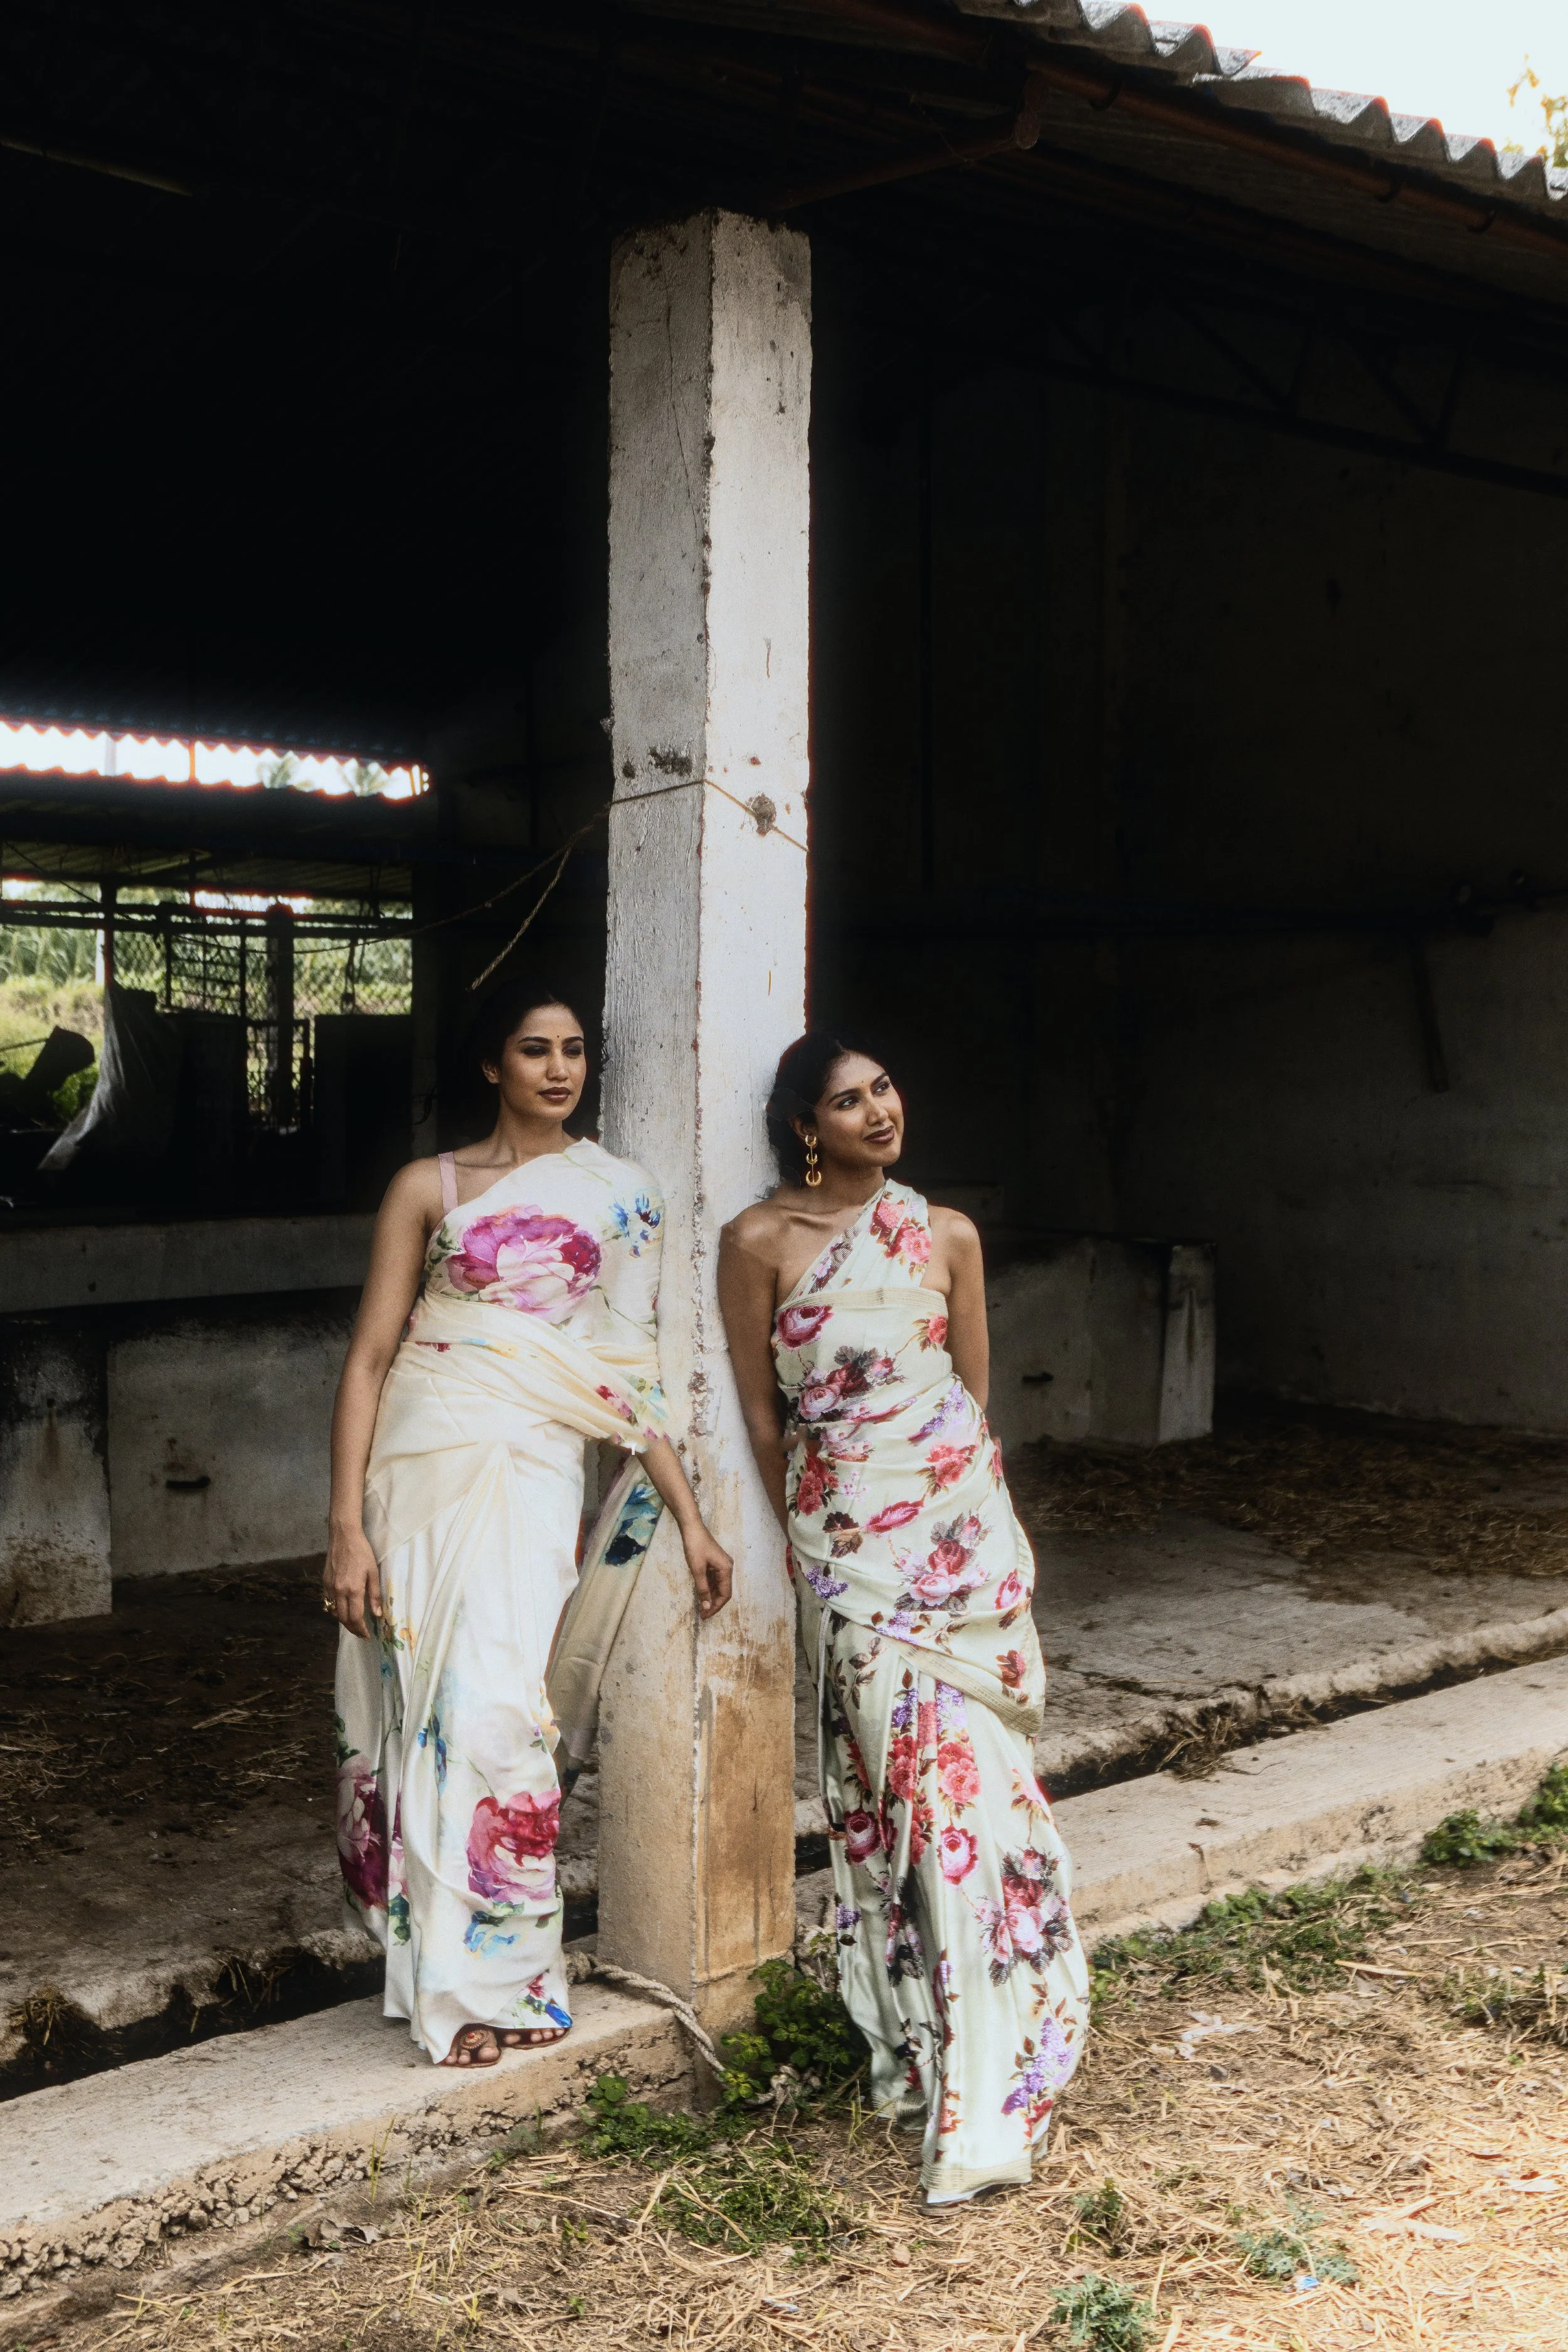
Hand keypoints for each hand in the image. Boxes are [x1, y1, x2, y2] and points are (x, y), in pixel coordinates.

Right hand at [325, 1521, 382, 1638]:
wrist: (343, 1537)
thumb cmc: (362, 1552)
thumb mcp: (373, 1572)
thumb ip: (374, 1595)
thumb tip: (377, 1614)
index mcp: (353, 1589)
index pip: (355, 1618)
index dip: (361, 1629)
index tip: (366, 1635)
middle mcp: (339, 1591)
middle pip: (343, 1619)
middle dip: (352, 1629)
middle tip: (360, 1633)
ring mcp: (330, 1587)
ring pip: (334, 1612)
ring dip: (343, 1621)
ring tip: (353, 1624)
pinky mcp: (325, 1582)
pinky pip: (328, 1602)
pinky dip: (335, 1610)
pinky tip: (342, 1610)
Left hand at [681, 1521, 733, 1619]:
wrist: (691, 1528)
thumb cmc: (695, 1547)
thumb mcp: (697, 1570)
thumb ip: (703, 1589)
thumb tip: (706, 1606)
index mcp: (726, 1569)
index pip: (725, 1594)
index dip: (716, 1606)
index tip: (706, 1616)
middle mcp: (727, 1568)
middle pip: (723, 1591)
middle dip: (713, 1604)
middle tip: (702, 1615)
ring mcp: (721, 1565)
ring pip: (718, 1586)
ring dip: (710, 1597)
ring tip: (701, 1608)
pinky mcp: (715, 1563)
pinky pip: (714, 1580)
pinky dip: (708, 1588)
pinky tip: (701, 1595)